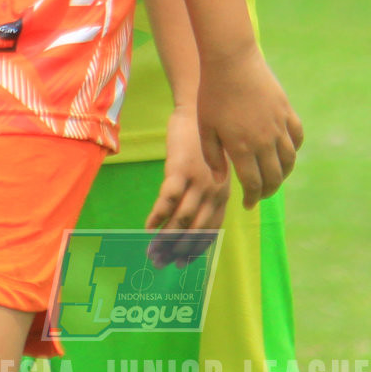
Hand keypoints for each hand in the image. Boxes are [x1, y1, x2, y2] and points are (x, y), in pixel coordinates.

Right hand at [146, 104, 229, 267]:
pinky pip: (168, 200)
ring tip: (152, 252)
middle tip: (162, 264)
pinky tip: (148, 227)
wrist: (198, 107)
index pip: (211, 229)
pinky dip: (157, 216)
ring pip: (181, 219)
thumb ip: (207, 191)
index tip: (183, 263)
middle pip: (195, 229)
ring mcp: (198, 181)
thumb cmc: (202, 139)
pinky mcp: (180, 170)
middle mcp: (214, 191)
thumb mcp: (213, 167)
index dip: (197, 248)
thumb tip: (192, 217)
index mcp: (223, 192)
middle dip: (179, 250)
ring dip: (166, 239)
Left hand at [196, 42, 302, 208]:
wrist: (231, 61)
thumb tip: (220, 181)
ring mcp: (278, 125)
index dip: (253, 199)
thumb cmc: (212, 94)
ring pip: (289, 160)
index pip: (254, 185)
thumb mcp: (205, 127)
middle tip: (260, 195)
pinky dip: (294, 148)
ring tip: (274, 177)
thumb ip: (212, 157)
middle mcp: (264, 141)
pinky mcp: (286, 110)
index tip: (248, 204)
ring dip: (283, 174)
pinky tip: (286, 152)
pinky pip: (297, 136)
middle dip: (268, 191)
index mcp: (242, 148)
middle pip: (274, 177)